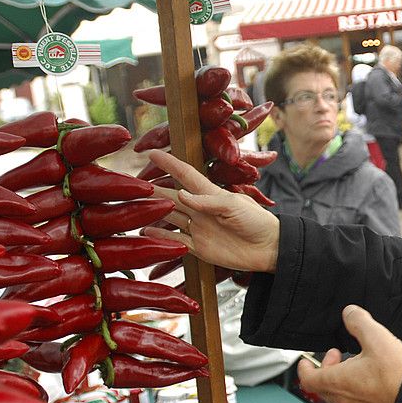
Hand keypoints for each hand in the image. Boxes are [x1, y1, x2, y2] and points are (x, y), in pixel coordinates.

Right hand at [142, 149, 279, 272]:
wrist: (269, 249)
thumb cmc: (257, 221)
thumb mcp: (234, 206)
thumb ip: (207, 201)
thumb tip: (181, 195)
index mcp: (211, 194)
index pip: (185, 175)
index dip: (170, 164)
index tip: (152, 153)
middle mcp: (201, 209)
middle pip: (172, 197)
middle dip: (153, 190)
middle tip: (132, 184)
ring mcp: (199, 228)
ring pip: (170, 217)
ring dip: (153, 212)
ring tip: (133, 207)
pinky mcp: (199, 247)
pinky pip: (175, 240)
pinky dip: (161, 236)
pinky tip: (145, 231)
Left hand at [296, 305, 401, 402]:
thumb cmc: (396, 374)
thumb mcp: (376, 337)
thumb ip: (359, 321)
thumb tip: (350, 313)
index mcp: (337, 381)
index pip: (308, 379)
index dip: (304, 368)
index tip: (306, 361)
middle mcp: (343, 400)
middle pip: (323, 386)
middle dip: (328, 368)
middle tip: (338, 356)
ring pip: (339, 396)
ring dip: (342, 380)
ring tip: (357, 366)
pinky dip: (356, 391)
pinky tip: (372, 381)